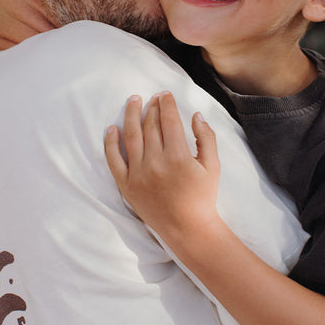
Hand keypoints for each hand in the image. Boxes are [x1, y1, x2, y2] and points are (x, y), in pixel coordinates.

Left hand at [105, 91, 220, 235]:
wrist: (188, 229)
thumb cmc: (203, 196)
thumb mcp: (213, 166)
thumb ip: (206, 137)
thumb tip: (196, 114)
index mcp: (178, 157)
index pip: (169, 121)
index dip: (166, 104)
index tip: (165, 94)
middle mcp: (156, 163)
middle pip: (150, 126)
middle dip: (152, 107)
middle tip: (153, 97)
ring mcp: (138, 174)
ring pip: (131, 136)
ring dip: (131, 115)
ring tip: (133, 101)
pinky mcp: (126, 186)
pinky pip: (113, 160)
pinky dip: (110, 142)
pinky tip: (111, 128)